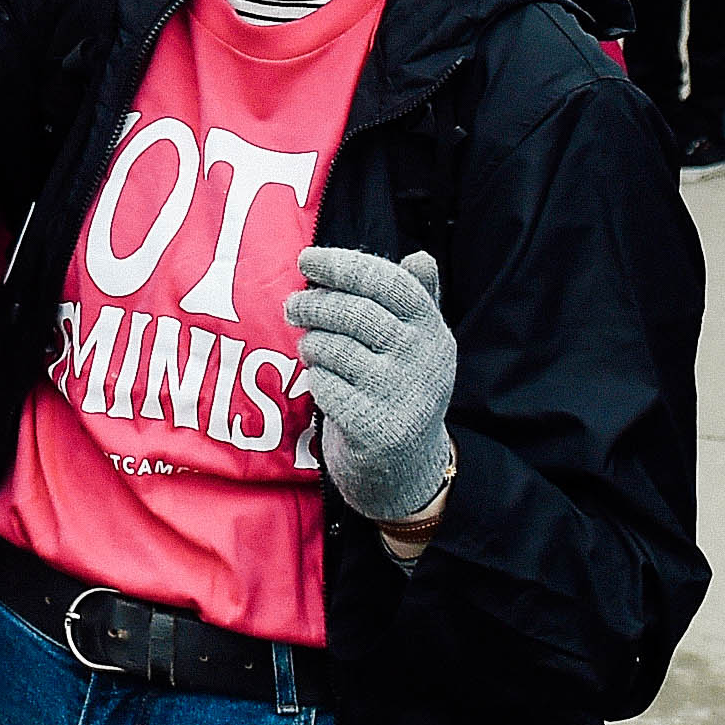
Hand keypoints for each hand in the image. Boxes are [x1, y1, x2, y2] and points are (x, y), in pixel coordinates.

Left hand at [285, 247, 455, 528]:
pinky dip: (317, 382)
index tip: (305, 259)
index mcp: (433, 329)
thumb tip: (420, 256)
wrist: (406, 467)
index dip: (342, 265)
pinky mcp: (378, 428)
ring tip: (310, 349)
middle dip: (313, 304)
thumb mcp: (418, 343)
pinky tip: (324, 384)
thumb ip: (417, 299)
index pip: (386, 282)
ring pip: (335, 349)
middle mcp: (424, 359)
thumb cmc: (401, 388)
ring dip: (311, 345)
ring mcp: (403, 395)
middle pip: (354, 312)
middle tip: (292, 307)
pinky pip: (326, 388)